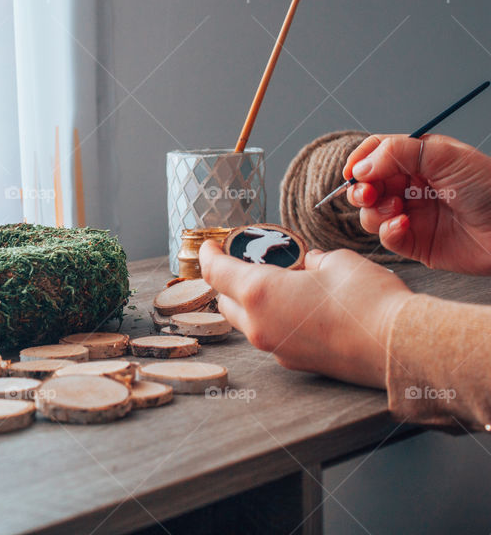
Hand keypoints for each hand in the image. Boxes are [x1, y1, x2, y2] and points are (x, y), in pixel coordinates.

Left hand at [199, 241, 411, 387]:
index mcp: (259, 293)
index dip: (209, 255)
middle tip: (248, 262)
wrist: (398, 347)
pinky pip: (270, 336)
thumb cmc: (367, 300)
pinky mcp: (293, 362)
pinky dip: (273, 320)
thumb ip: (311, 259)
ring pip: (246, 322)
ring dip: (251, 303)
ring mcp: (274, 347)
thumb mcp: (336, 262)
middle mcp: (258, 325)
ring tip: (278, 283)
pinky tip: (299, 308)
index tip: (211, 245)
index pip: (215, 272)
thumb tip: (308, 263)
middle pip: (225, 300)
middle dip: (229, 280)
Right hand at [344, 133, 490, 274]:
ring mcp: (411, 214)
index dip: (360, 160)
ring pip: (369, 212)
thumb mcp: (445, 156)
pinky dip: (387, 231)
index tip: (353, 172)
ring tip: (398, 209)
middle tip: (367, 194)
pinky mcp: (414, 242)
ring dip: (375, 211)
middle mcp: (411, 186)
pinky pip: (385, 237)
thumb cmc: (489, 187)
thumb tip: (360, 166)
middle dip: (360, 190)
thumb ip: (398, 152)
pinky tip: (405, 225)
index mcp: (419, 159)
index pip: (376, 153)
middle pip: (366, 184)